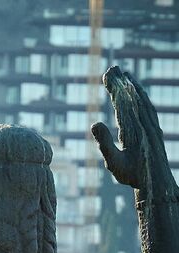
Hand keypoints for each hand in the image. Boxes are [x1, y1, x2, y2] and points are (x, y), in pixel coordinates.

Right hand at [91, 66, 176, 196]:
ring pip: (142, 100)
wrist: (157, 184)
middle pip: (132, 97)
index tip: (107, 75)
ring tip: (125, 74)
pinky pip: (149, 108)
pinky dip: (142, 97)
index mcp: (132, 130)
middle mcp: (144, 124)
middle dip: (122, 82)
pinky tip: (139, 94)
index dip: (114, 88)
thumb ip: (105, 144)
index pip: (122, 103)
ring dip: (133, 86)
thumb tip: (94, 123)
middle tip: (112, 67)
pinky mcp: (156, 129)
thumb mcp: (114, 164)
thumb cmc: (132, 176)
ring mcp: (152, 126)